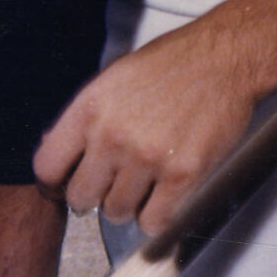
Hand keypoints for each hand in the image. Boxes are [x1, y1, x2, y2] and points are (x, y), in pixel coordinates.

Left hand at [29, 0, 276, 247]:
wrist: (229, 55)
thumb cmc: (174, 63)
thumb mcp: (116, 76)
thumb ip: (86, 116)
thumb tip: (59, 157)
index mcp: (90, 106)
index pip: (47, 168)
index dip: (57, 180)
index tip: (71, 180)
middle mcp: (112, 134)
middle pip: (80, 198)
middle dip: (96, 193)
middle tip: (117, 179)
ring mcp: (148, 157)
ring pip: (115, 213)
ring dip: (129, 204)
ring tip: (147, 181)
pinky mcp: (182, 174)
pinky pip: (153, 222)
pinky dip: (157, 216)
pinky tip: (166, 195)